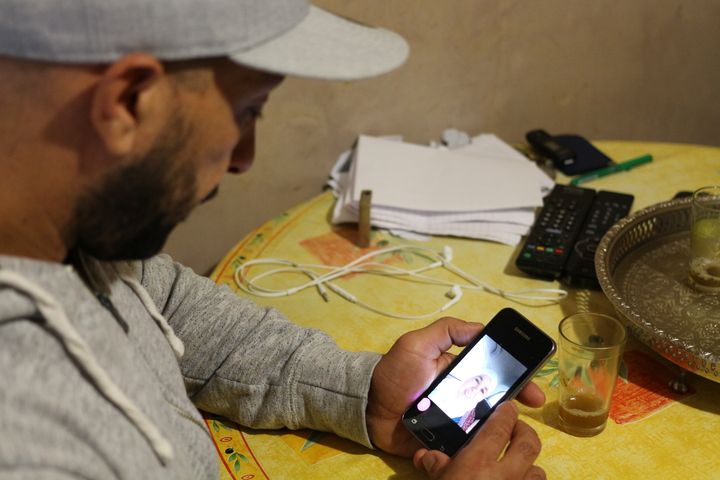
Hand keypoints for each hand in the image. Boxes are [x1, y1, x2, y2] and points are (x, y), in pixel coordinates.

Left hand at [366, 317, 545, 457]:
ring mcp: (457, 419)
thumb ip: (445, 331)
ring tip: (516, 423)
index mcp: (460, 372)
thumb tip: (480, 327)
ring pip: (489, 423)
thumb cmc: (394, 374)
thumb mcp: (416, 343)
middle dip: (519, 400)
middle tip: (533, 403)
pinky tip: (497, 443)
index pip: (494, 372)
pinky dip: (485, 445)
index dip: (516, 375)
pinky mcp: (448, 441)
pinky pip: (471, 444)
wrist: (369, 409)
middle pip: (498, 400)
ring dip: (505, 423)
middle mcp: (463, 395)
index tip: (532, 378)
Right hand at [413, 402, 545, 478]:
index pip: (501, 426)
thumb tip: (425, 456)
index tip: (509, 407)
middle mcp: (506, 474)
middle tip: (516, 430)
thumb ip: (436, 466)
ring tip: (518, 466)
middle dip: (525, 432)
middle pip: (529, 443)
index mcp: (480, 461)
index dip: (508, 413)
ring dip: (530, 466)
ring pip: (538, 472)